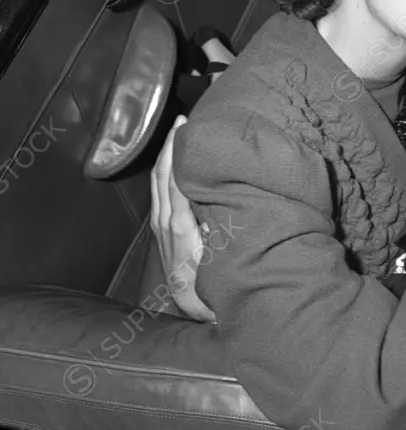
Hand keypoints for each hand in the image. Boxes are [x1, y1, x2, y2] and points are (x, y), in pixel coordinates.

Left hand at [150, 116, 216, 322]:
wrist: (191, 309)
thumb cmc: (210, 283)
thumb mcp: (216, 256)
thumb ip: (218, 229)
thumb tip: (223, 200)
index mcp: (179, 223)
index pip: (175, 179)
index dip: (178, 152)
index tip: (187, 127)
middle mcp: (166, 221)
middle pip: (164, 175)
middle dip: (171, 146)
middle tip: (183, 121)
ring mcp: (160, 225)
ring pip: (158, 182)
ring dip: (166, 157)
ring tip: (178, 135)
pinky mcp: (161, 231)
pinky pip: (159, 193)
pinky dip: (164, 173)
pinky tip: (172, 164)